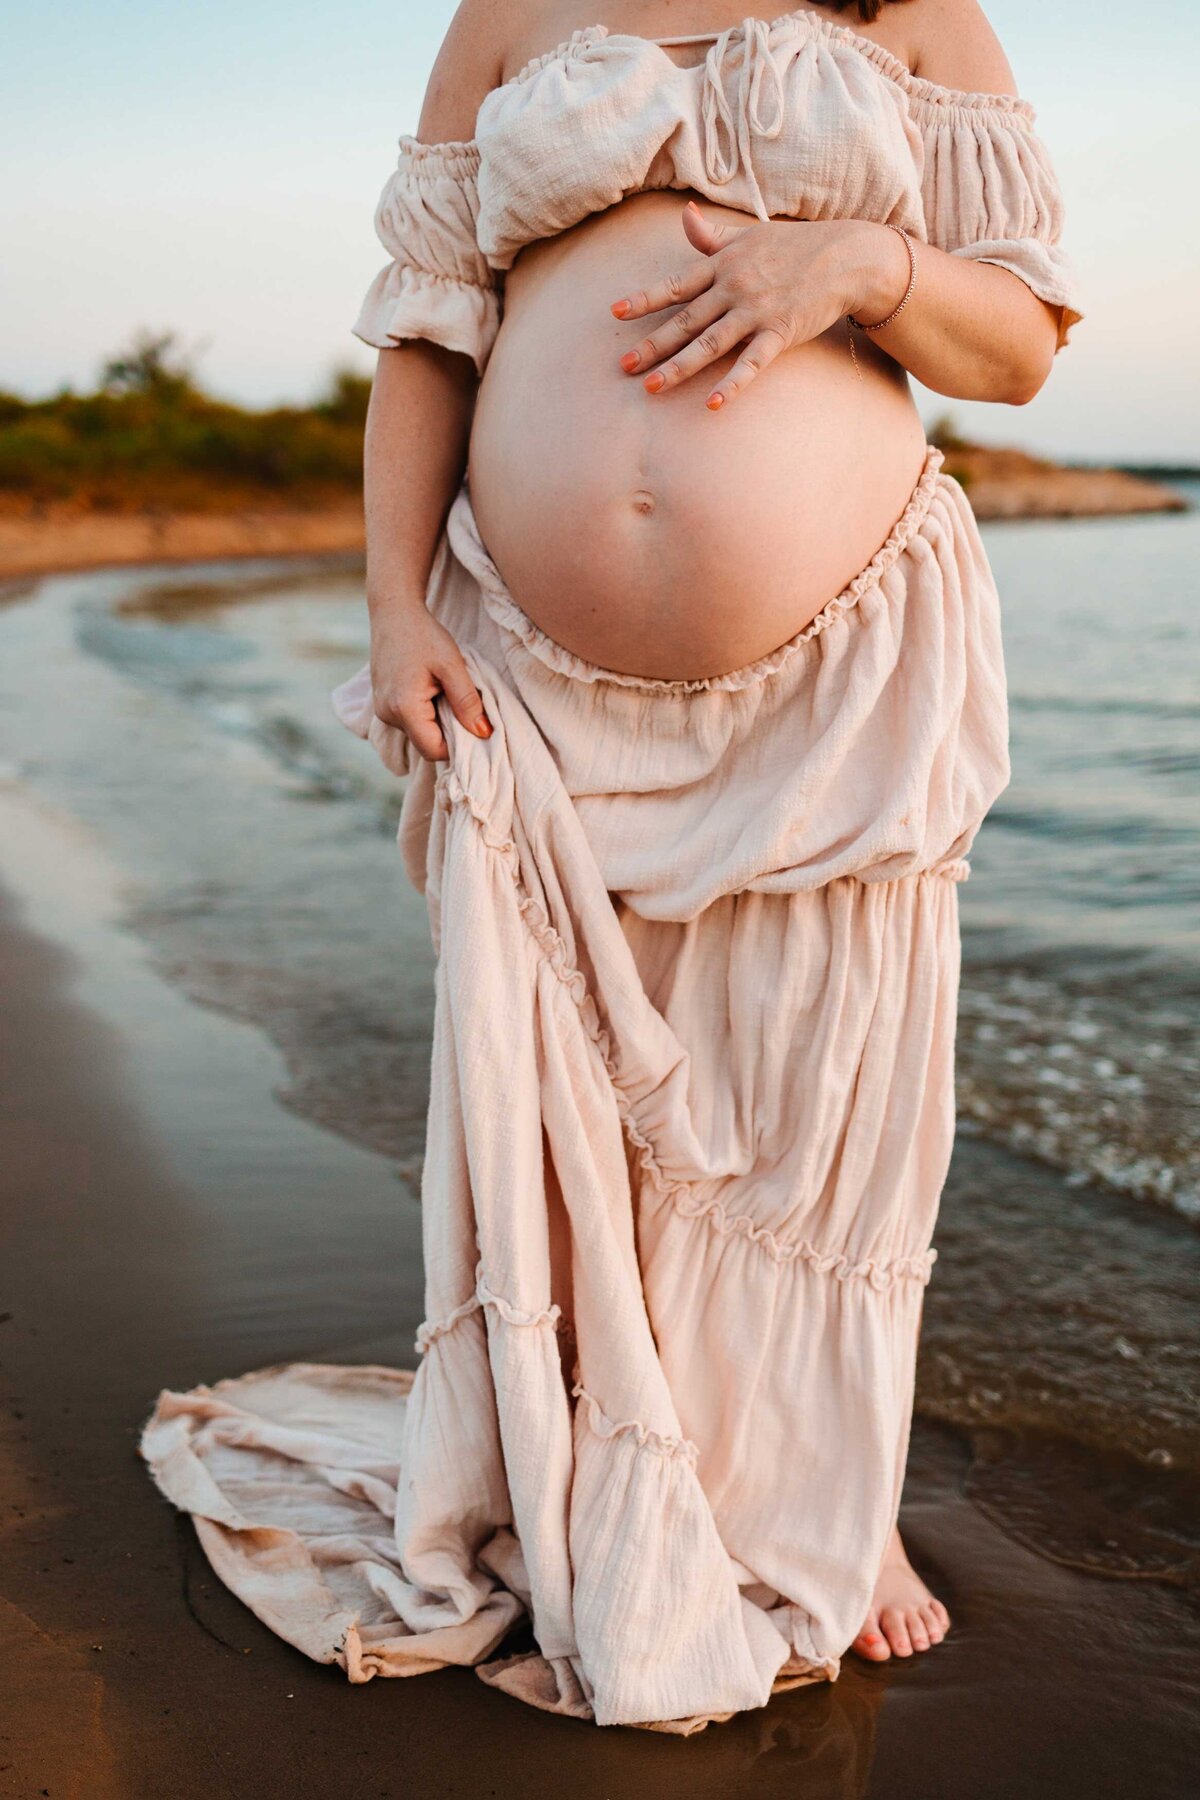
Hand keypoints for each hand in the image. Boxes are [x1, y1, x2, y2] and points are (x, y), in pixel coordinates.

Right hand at [370, 606, 491, 762]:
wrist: (393, 612)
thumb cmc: (424, 634)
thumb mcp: (452, 666)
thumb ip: (467, 702)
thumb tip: (484, 733)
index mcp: (404, 708)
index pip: (434, 750)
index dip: (458, 745)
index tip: (475, 726)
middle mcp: (387, 715)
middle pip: (425, 744)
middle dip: (448, 733)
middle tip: (465, 706)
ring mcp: (381, 711)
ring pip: (418, 733)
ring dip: (437, 722)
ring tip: (446, 692)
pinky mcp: (382, 704)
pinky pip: (409, 721)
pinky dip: (425, 714)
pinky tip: (433, 690)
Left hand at [609, 202, 906, 409]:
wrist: (847, 257)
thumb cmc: (795, 247)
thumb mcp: (750, 235)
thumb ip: (712, 237)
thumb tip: (684, 216)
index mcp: (724, 265)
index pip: (675, 285)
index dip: (645, 299)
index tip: (615, 312)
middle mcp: (734, 288)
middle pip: (685, 321)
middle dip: (652, 344)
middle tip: (622, 366)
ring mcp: (756, 312)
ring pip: (710, 344)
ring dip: (679, 367)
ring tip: (651, 387)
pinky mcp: (780, 333)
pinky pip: (752, 363)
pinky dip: (733, 383)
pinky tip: (713, 403)